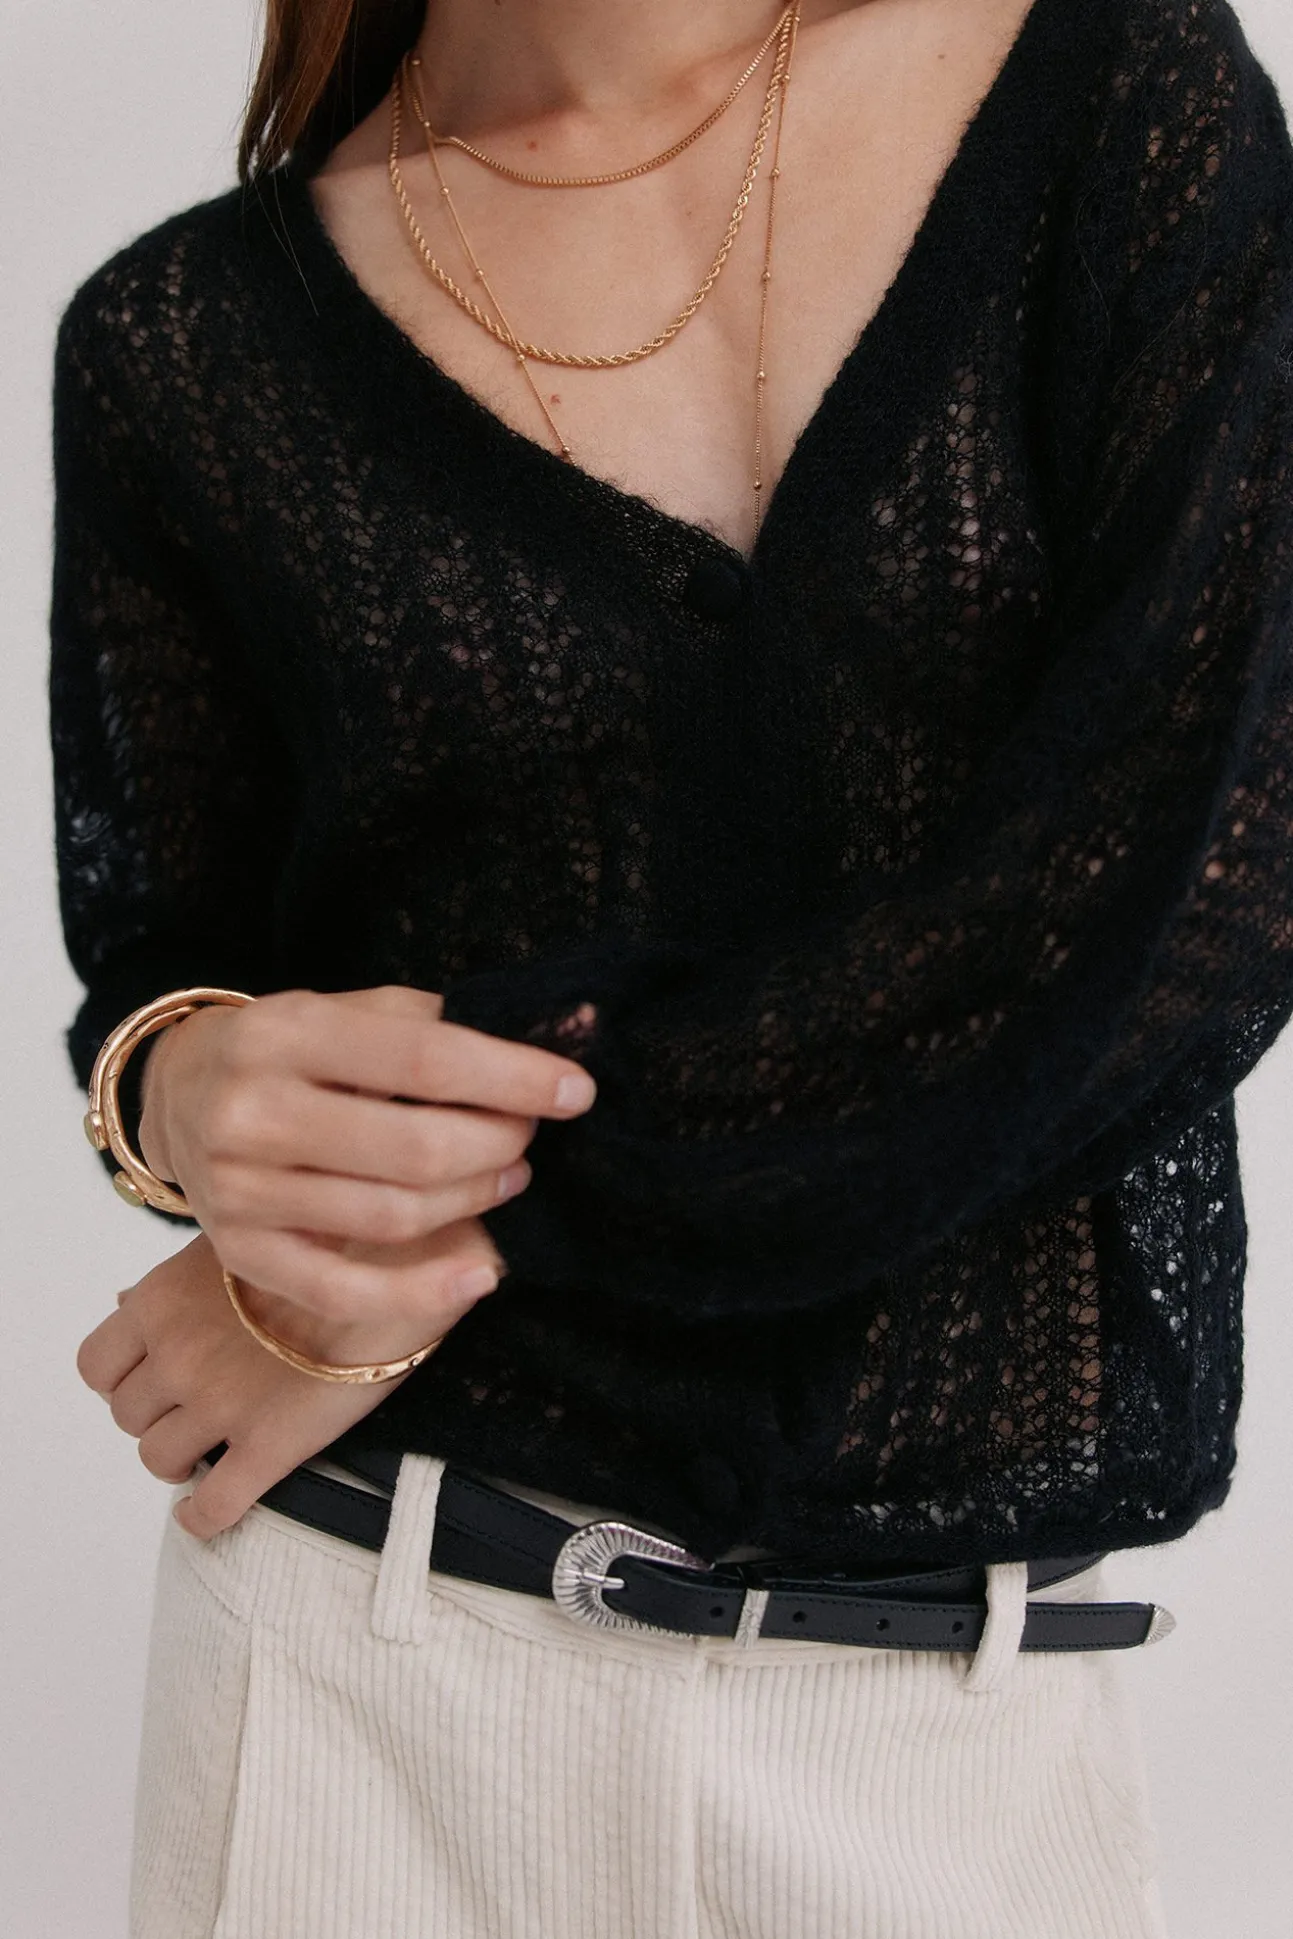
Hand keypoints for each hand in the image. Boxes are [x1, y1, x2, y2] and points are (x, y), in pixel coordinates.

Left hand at [76, 1229, 459, 1538]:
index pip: (97, 1365)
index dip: (122, 1377)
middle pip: (127, 1415)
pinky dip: (202, 1517)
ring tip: (207, 1450)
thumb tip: (125, 1303)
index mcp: (160, 1302)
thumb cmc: (323, 1240)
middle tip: (192, 1408)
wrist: (396, 1264)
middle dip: (156, 1415)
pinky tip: (208, 1511)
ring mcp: (218, 1406)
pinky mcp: (267, 1448)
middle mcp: (176, 1355)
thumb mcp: (235, 1243)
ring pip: (159, 1459)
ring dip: (179, 1458)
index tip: (151, 1378)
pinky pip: (211, 1508)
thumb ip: (176, 1281)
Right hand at [135, 983, 598, 1342]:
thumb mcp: (343, 1009)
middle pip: (415, 1147)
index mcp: (287, 1031)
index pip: (424, 1058)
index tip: (576, 1090)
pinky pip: (342, 1289)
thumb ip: (434, 1022)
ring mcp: (241, 1189)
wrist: (178, 1092)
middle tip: (530, 1137)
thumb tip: (557, 1031)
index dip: (512, 1078)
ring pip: (392, 1216)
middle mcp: (254, 1110)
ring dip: (473, 1201)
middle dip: (498, 1143)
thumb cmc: (289, 1049)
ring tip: (508, 1177)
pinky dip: (421, 1291)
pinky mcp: (243, 1252)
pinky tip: (480, 1276)